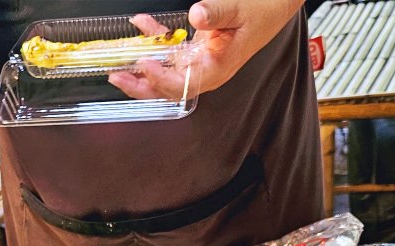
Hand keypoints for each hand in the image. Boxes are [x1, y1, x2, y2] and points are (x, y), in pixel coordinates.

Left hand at [108, 2, 302, 99]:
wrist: (277, 5)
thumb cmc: (265, 11)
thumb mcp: (242, 9)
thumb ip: (219, 12)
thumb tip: (197, 15)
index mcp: (217, 69)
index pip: (183, 85)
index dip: (160, 79)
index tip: (144, 64)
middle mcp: (206, 70)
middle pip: (167, 88)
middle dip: (141, 86)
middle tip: (117, 76)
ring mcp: (200, 60)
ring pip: (165, 72)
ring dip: (141, 68)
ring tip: (120, 62)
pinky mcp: (196, 48)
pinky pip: (171, 49)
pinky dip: (156, 39)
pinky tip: (142, 24)